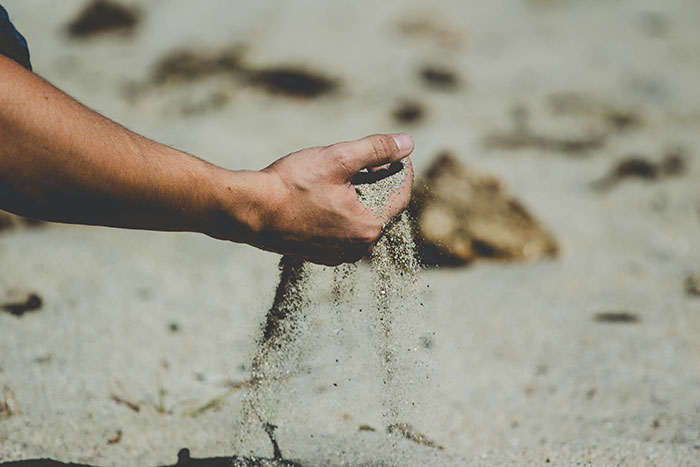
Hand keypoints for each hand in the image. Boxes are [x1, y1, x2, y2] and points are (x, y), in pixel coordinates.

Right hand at [252, 133, 413, 264]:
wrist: (249, 211)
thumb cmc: (292, 185)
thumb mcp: (338, 159)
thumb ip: (376, 150)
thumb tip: (407, 143)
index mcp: (368, 227)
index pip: (400, 196)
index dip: (401, 170)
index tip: (397, 152)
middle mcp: (357, 249)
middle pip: (380, 209)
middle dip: (379, 183)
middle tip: (368, 161)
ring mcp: (337, 255)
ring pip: (360, 220)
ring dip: (359, 198)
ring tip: (345, 176)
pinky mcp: (318, 255)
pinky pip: (341, 231)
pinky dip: (341, 212)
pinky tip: (325, 195)